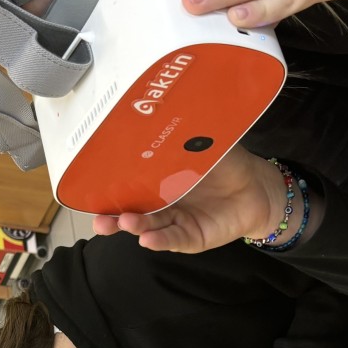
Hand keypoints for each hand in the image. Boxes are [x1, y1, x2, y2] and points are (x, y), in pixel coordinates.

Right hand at [93, 146, 282, 252]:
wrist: (258, 186)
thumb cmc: (227, 163)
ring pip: (149, 228)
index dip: (107, 192)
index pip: (126, 188)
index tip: (88, 191)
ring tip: (124, 222)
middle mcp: (162, 204)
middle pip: (131, 212)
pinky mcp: (193, 237)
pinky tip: (148, 240)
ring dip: (135, 227)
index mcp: (157, 181)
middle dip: (112, 217)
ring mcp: (176, 222)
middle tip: (98, 218)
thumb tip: (163, 106)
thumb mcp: (201, 142)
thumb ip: (181, 131)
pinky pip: (174, 239)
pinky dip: (160, 241)